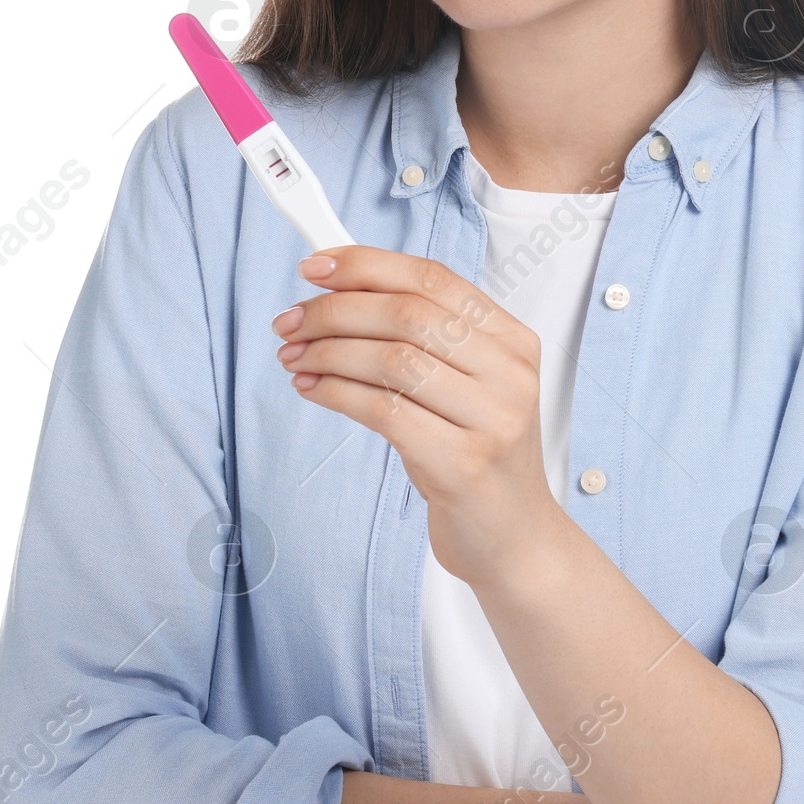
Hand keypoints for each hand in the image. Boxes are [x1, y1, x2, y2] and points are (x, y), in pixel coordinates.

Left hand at [272, 246, 556, 583]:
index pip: (433, 278)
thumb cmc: (475, 454)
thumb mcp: (464, 386)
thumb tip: (339, 290)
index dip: (366, 265)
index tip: (314, 266)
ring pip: (390, 358)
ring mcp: (492, 419)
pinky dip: (335, 393)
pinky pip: (382, 410)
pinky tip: (312, 389)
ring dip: (327, 352)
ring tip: (295, 358)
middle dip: (334, 311)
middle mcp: (509, 374)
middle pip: (406, 314)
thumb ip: (421, 339)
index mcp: (513, 341)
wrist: (513, 539)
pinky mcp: (462, 463)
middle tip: (289, 322)